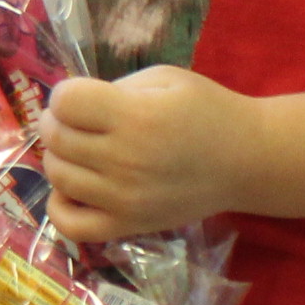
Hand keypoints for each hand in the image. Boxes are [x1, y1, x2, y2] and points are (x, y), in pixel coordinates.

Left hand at [37, 66, 259, 240]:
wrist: (248, 160)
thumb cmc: (207, 111)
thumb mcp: (164, 79)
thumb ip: (114, 88)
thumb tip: (70, 107)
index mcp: (136, 117)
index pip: (65, 102)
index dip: (65, 94)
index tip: (81, 97)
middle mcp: (125, 160)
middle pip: (56, 139)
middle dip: (56, 122)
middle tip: (74, 121)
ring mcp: (124, 199)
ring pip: (58, 177)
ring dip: (57, 157)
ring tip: (77, 149)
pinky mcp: (128, 226)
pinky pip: (71, 225)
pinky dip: (58, 206)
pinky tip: (72, 188)